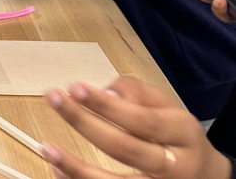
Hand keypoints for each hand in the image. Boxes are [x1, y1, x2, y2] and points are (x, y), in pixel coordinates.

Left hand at [42, 77, 230, 178]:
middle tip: (54, 98)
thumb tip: (106, 92)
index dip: (107, 105)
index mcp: (182, 132)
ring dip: (77, 168)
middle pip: (126, 149)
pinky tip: (58, 170)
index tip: (74, 87)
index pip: (141, 119)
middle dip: (85, 124)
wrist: (208, 178)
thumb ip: (136, 93)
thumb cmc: (177, 135)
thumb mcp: (167, 106)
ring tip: (48, 148)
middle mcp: (175, 166)